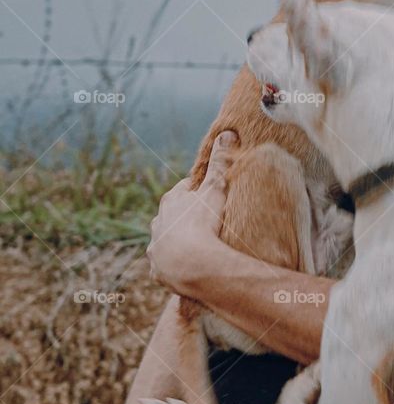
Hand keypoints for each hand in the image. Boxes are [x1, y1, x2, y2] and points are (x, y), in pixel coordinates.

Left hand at [147, 130, 237, 293]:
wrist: (191, 262)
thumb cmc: (203, 222)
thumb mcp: (215, 189)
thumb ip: (220, 163)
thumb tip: (226, 133)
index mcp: (170, 201)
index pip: (183, 190)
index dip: (197, 191)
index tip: (208, 194)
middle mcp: (157, 222)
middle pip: (171, 216)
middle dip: (184, 217)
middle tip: (205, 222)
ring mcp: (156, 247)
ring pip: (165, 241)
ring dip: (177, 242)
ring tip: (196, 248)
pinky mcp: (157, 270)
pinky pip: (165, 266)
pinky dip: (174, 266)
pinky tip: (187, 268)